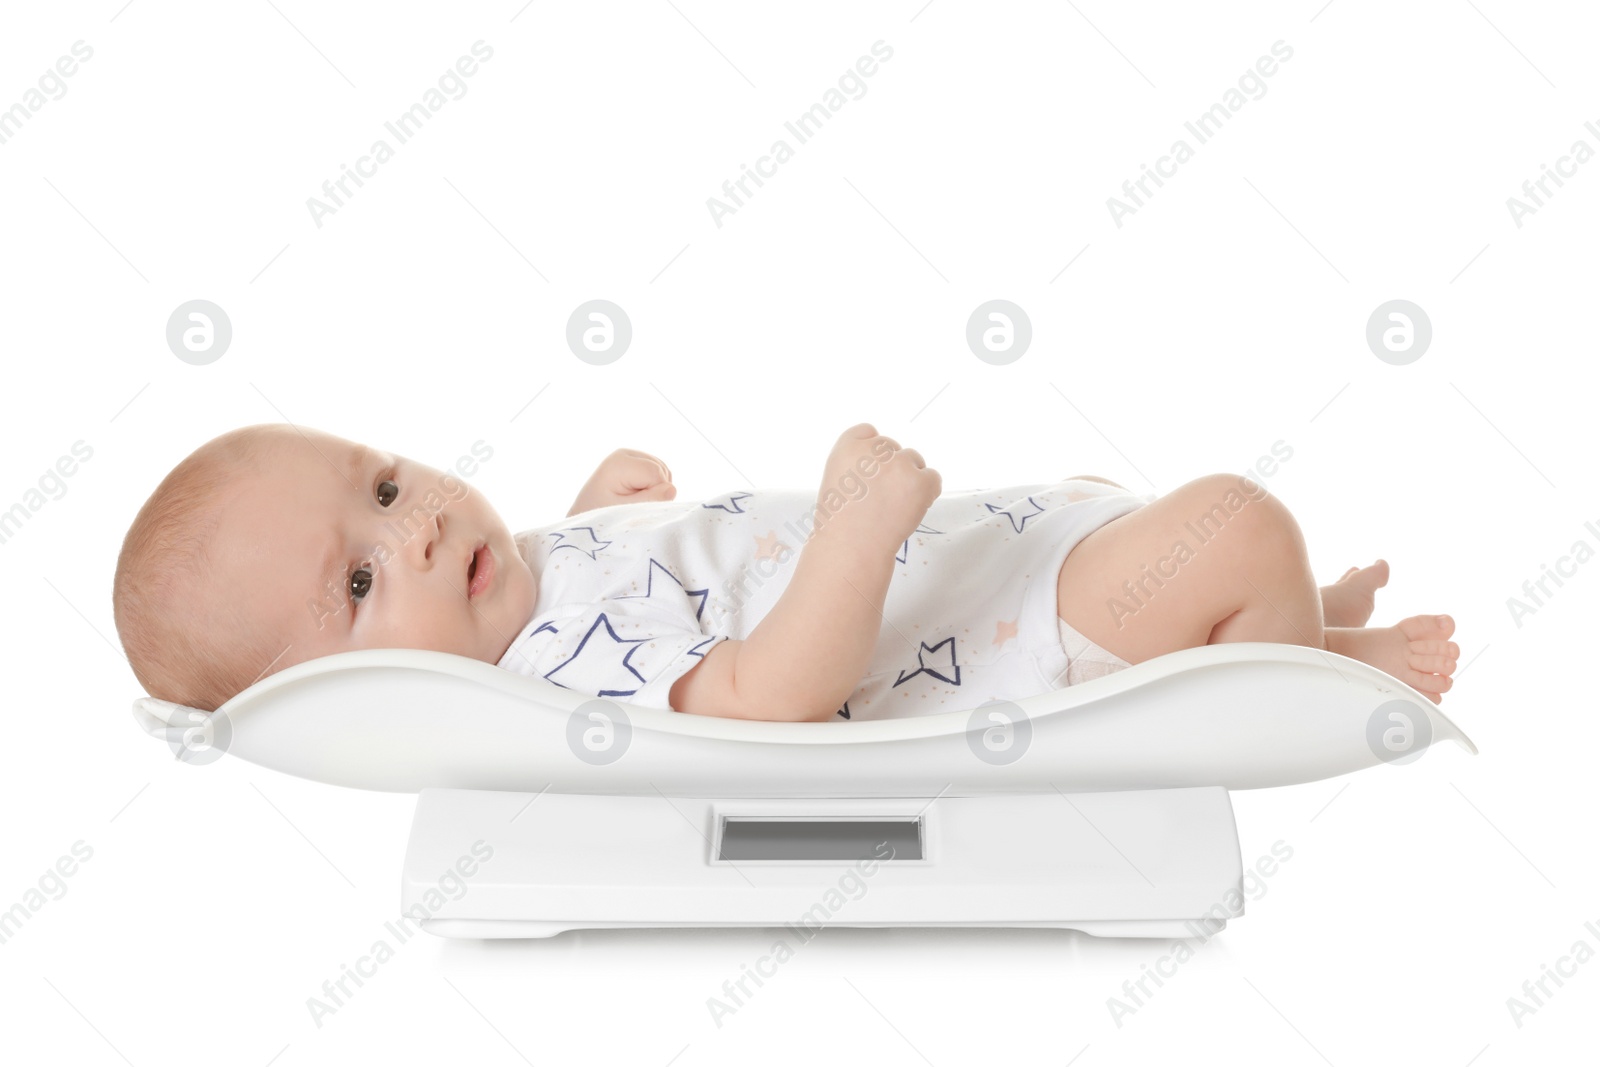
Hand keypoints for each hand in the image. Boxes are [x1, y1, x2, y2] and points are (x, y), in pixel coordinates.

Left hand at [568, 449, 676, 515]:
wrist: (586, 515)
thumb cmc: (602, 516)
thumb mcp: (624, 512)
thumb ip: (649, 501)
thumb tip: (671, 489)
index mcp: (619, 463)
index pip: (656, 474)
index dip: (654, 494)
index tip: (634, 506)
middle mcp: (624, 454)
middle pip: (661, 470)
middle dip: (656, 490)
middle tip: (634, 505)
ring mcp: (630, 456)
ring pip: (663, 470)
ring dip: (656, 488)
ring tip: (635, 501)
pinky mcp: (634, 461)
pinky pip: (659, 472)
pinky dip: (655, 485)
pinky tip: (639, 495)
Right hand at [814, 423, 939, 552]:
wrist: (852, 547)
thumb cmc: (840, 523)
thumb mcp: (837, 481)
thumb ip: (858, 464)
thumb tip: (883, 465)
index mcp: (848, 447)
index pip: (867, 432)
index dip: (871, 453)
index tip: (870, 473)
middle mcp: (875, 449)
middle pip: (892, 447)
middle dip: (891, 466)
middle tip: (882, 496)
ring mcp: (900, 464)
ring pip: (914, 460)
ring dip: (910, 478)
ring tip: (894, 506)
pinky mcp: (921, 481)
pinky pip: (933, 478)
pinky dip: (927, 493)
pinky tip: (909, 509)